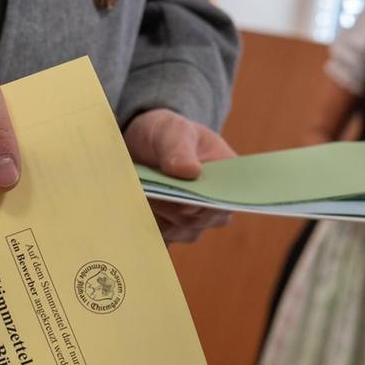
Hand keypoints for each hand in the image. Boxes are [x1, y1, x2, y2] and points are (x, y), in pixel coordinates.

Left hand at [124, 108, 234, 243]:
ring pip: (179, 230)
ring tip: (141, 192)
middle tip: (151, 192)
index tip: (187, 204)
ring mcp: (193, 221)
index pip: (227, 201)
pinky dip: (147, 219)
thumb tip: (191, 171)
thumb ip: (180, 149)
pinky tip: (136, 202)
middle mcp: (215, 205)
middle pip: (201, 220)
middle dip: (174, 208)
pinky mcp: (170, 229)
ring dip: (157, 212)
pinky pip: (160, 234)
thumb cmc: (167, 133)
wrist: (142, 145)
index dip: (209, 205)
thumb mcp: (173, 131)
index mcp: (228, 178)